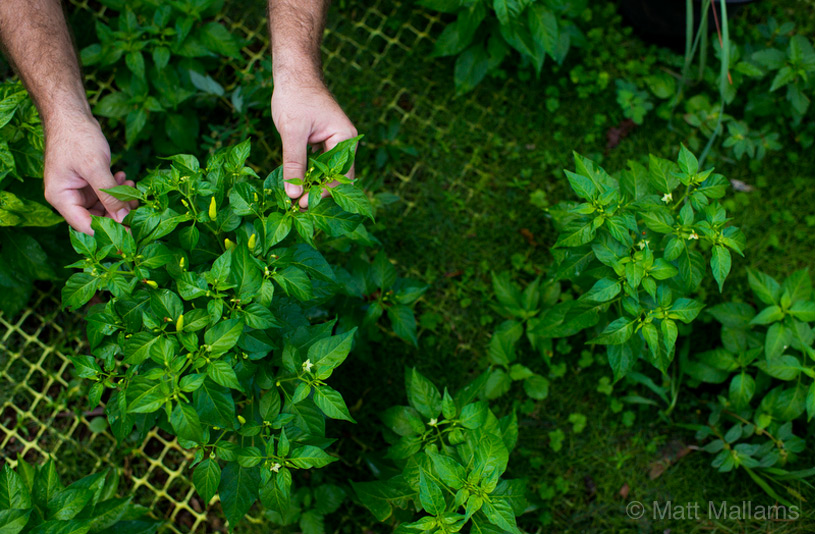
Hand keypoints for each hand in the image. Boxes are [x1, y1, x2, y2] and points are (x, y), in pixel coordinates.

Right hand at [43, 114, 135, 234]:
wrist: (70, 114)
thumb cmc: (77, 137)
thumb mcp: (95, 167)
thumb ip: (109, 195)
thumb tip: (123, 220)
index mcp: (61, 198)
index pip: (86, 226)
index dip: (110, 231)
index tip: (132, 232)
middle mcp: (67, 197)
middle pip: (96, 218)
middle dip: (118, 214)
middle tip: (138, 205)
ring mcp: (77, 190)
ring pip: (103, 207)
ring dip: (120, 200)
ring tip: (132, 187)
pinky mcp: (86, 182)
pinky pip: (104, 194)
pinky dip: (116, 189)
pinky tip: (125, 179)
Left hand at [271, 80, 356, 208]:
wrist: (293, 73)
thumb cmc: (295, 96)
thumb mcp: (292, 131)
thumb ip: (293, 163)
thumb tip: (293, 194)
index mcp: (345, 139)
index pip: (340, 176)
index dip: (322, 193)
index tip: (302, 205)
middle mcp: (344, 142)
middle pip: (335, 177)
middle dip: (318, 193)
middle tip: (297, 208)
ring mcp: (334, 142)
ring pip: (325, 172)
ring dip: (312, 185)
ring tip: (294, 200)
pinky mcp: (322, 142)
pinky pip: (317, 164)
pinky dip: (307, 174)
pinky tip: (294, 184)